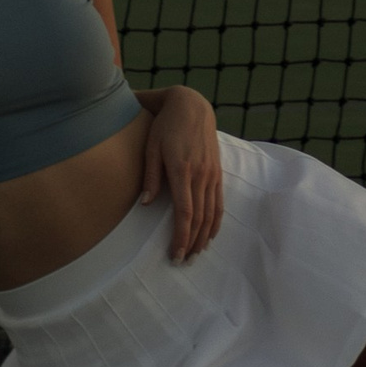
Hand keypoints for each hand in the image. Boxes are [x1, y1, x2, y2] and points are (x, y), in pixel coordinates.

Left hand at [141, 88, 224, 257]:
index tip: (175, 254)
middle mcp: (201, 175)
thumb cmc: (166, 125)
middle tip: (182, 261)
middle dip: (192, 243)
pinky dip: (216, 221)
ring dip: (205, 236)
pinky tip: (211, 233)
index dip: (181, 236)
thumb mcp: (151, 147)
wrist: (191, 105)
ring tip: (196, 253)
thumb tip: (146, 204)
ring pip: (212, 213)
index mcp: (183, 170)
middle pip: (200, 218)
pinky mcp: (217, 171)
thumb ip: (150, 176)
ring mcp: (212, 173)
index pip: (185, 213)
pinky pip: (220, 201)